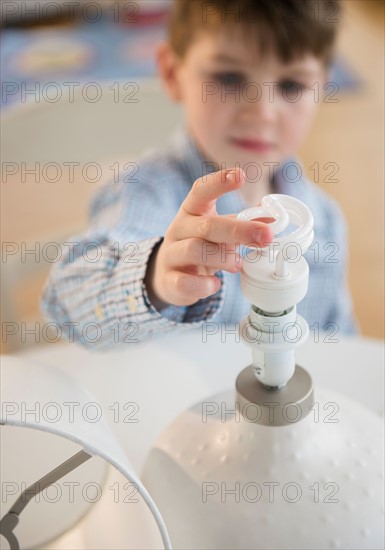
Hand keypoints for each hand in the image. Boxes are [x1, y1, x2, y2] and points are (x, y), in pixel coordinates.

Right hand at [144, 167, 272, 308]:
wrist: (169, 275)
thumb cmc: (200, 246)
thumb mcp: (220, 231)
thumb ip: (244, 223)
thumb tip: (273, 218)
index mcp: (192, 212)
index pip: (201, 191)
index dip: (219, 182)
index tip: (241, 175)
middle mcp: (178, 229)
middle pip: (207, 225)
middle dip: (240, 231)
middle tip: (266, 237)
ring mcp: (171, 254)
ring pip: (195, 250)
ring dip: (223, 257)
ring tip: (237, 264)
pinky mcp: (169, 280)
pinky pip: (183, 282)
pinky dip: (203, 285)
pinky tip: (215, 285)